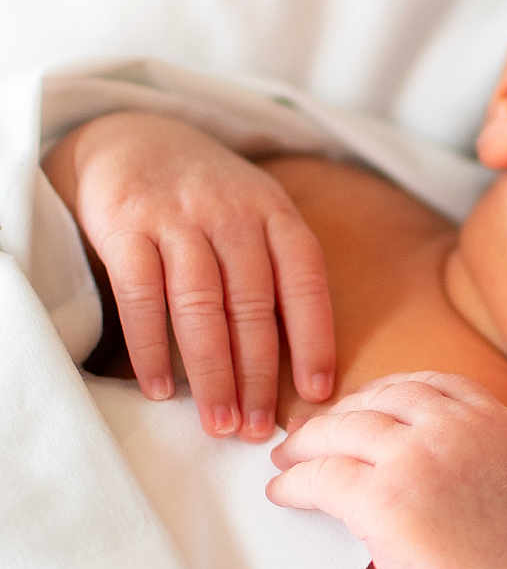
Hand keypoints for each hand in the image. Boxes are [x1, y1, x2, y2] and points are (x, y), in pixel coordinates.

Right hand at [43, 111, 334, 438]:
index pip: (306, 280)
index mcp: (276, 213)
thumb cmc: (212, 199)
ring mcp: (178, 218)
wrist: (136, 139)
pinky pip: (141, 296)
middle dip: (259, 375)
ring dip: (211, 374)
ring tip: (219, 423)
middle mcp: (233, 213)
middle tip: (260, 429)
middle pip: (253, 305)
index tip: (319, 392)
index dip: (315, 338)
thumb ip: (279, 270)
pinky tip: (159, 390)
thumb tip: (305, 361)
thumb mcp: (259, 215)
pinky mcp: (126, 226)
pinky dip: (151, 348)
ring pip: (201, 307)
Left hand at [266, 373, 506, 568]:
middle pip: (382, 400)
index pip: (431, 384)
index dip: (388, 392)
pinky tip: (284, 491)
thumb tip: (424, 443)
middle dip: (343, 413)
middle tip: (314, 431)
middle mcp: (456, 428)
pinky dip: (296, 481)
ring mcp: (417, 458)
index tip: (366, 405)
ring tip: (288, 458)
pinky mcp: (383, 498)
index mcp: (494, 421)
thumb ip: (479, 444)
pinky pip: (323, 476)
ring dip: (309, 442)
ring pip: (345, 429)